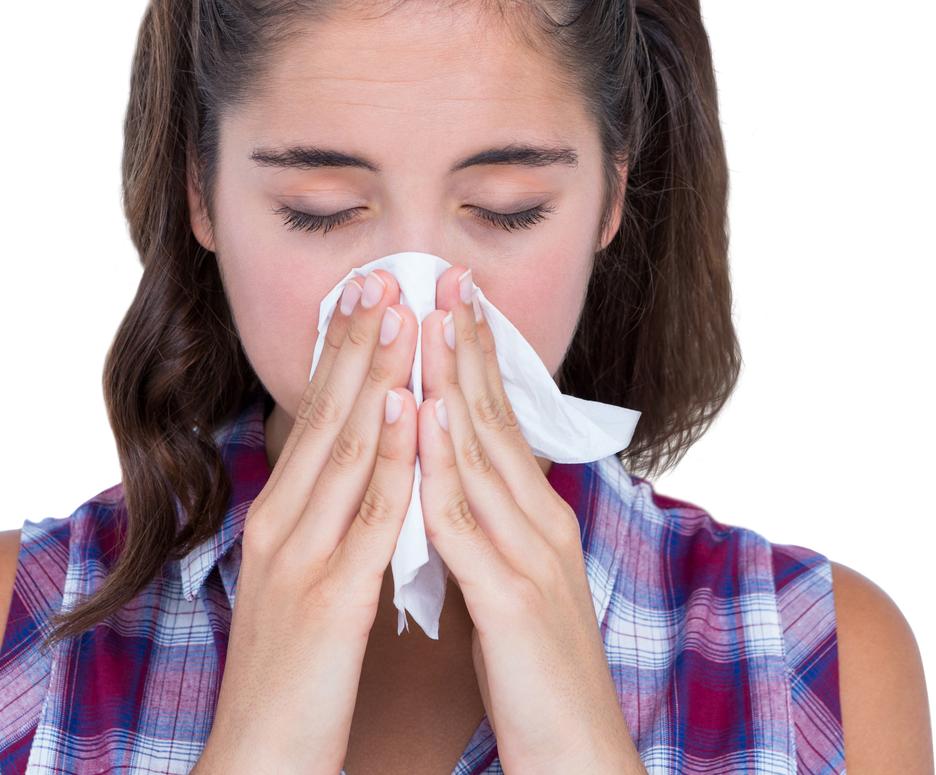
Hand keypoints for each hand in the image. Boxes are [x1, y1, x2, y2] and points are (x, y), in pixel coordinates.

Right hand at [205, 269, 421, 774]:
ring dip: (375, 375)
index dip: (339, 356)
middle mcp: (282, 523)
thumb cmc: (287, 672)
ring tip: (399, 314)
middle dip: (356, 343)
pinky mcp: (328, 598)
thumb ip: (321, 522)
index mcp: (278, 518)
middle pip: (324, 417)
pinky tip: (407, 407)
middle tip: (382, 276)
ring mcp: (301, 556)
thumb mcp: (295, 580)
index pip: (312, 419)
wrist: (256, 762)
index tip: (363, 298)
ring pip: (345, 448)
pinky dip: (390, 455)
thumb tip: (350, 469)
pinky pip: (368, 514)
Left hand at [415, 266, 646, 774]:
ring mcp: (531, 554)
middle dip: (468, 343)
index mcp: (537, 515)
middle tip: (448, 277)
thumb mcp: (513, 577)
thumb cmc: (537, 669)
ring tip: (431, 321)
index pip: (501, 418)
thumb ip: (488, 523)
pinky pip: (469, 521)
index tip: (453, 300)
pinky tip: (425, 420)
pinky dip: (445, 465)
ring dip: (455, 382)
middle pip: (498, 416)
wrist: (580, 755)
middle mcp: (542, 520)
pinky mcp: (514, 598)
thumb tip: (452, 475)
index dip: (477, 356)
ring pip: (485, 453)